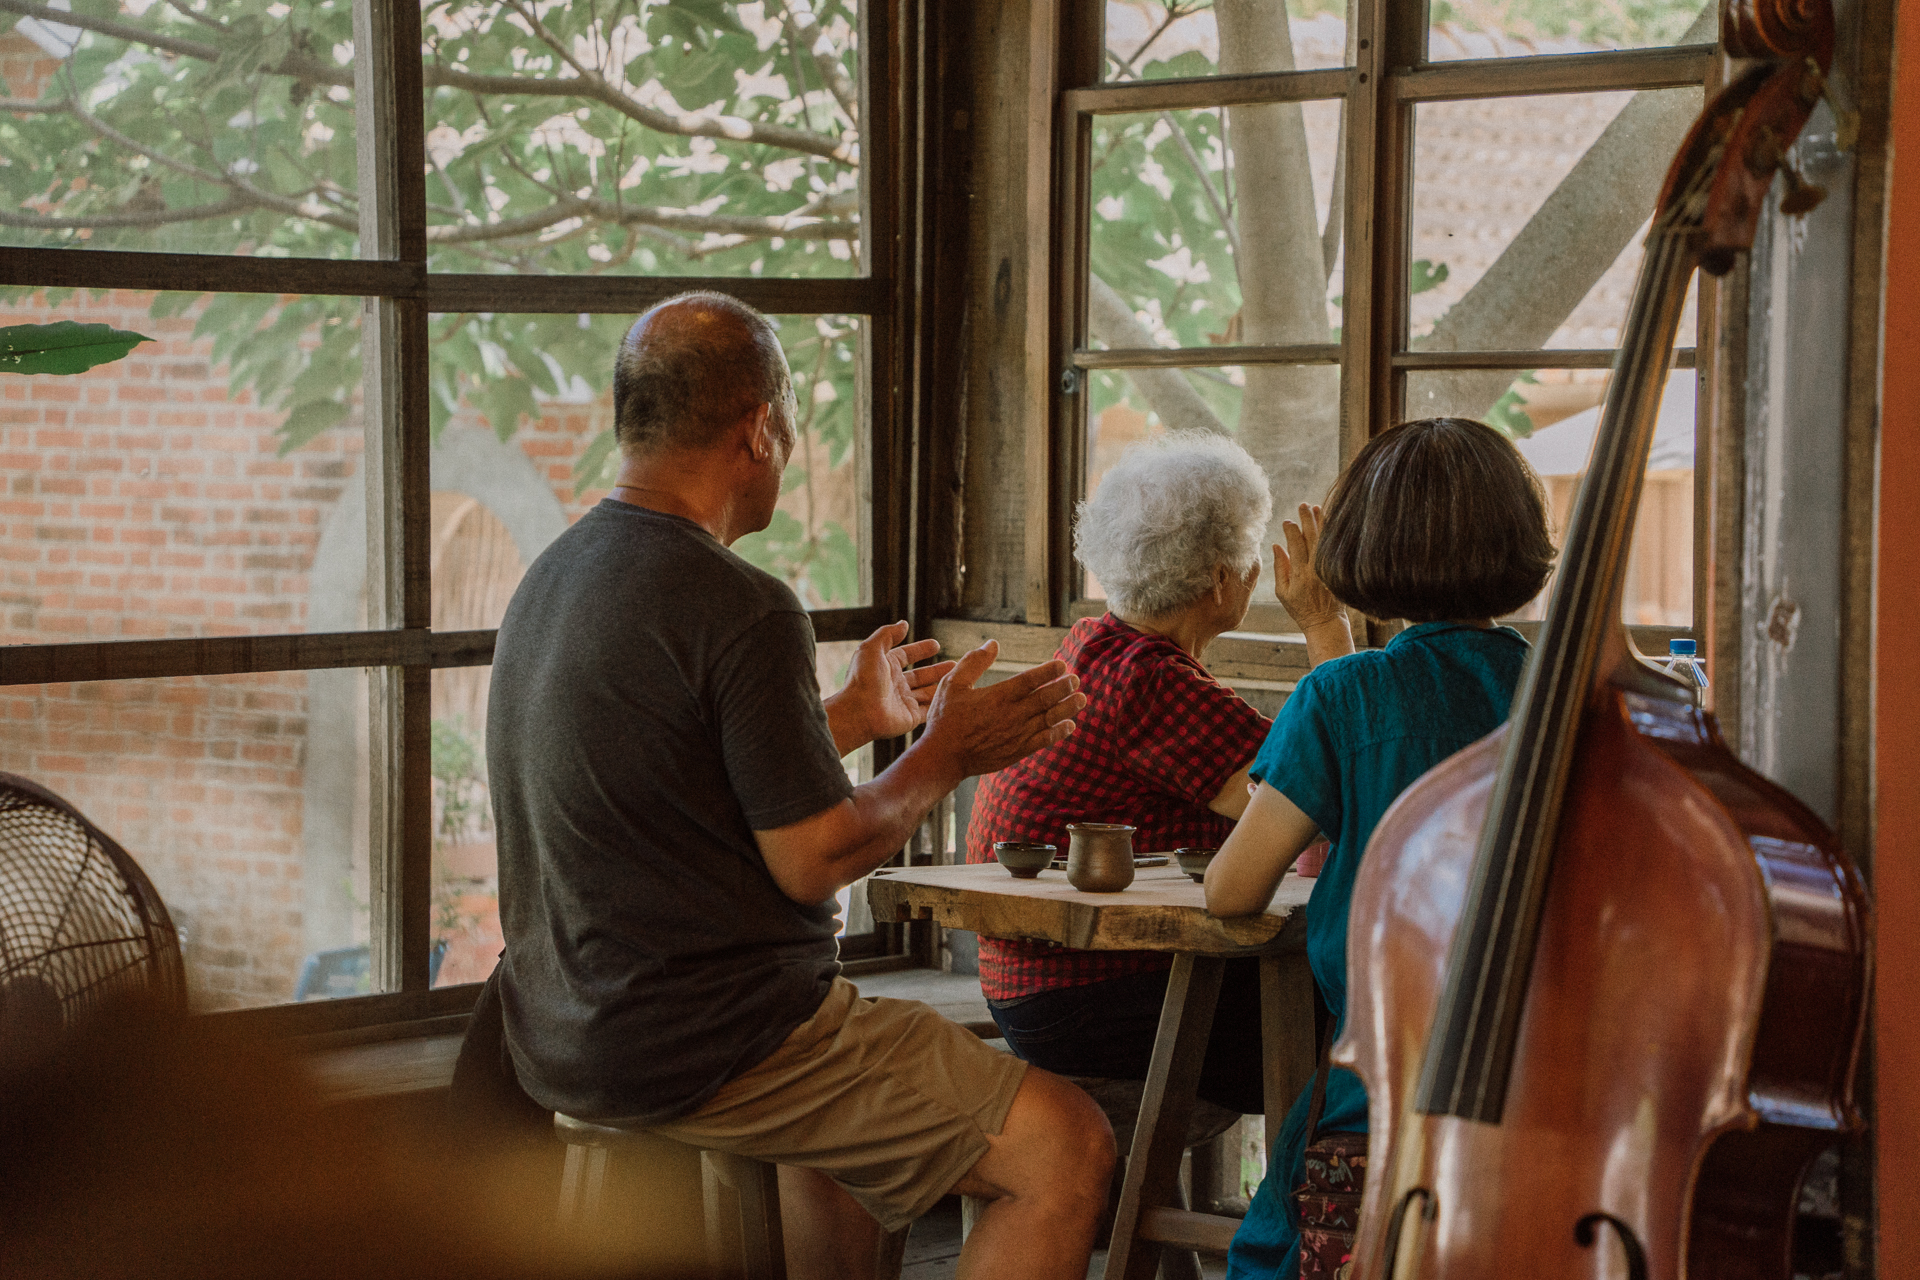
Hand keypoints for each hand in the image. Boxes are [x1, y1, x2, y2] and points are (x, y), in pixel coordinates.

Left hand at [826, 621, 956, 752]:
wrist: (859, 712)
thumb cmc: (862, 679)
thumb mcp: (872, 649)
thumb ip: (888, 634)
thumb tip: (904, 624)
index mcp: (886, 666)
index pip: (906, 655)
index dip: (920, 649)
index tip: (936, 644)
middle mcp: (895, 684)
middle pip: (920, 675)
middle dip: (937, 669)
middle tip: (955, 664)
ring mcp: (903, 701)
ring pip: (927, 692)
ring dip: (941, 685)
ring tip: (960, 679)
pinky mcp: (910, 717)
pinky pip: (928, 709)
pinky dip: (939, 703)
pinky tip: (953, 697)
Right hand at [919, 641, 1085, 779]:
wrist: (943, 757)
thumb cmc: (945, 719)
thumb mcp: (952, 684)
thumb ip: (973, 662)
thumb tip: (992, 643)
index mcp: (998, 696)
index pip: (1030, 680)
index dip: (1049, 671)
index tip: (1061, 664)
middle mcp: (1012, 715)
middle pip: (1045, 698)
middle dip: (1064, 687)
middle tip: (1076, 679)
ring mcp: (1017, 734)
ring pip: (1049, 718)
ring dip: (1067, 708)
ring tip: (1081, 699)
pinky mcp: (1017, 751)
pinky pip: (1044, 740)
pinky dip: (1059, 732)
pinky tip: (1070, 725)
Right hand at [1273, 503, 1343, 631]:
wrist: (1326, 622)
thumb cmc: (1301, 609)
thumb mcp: (1283, 592)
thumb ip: (1280, 567)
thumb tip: (1276, 545)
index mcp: (1300, 575)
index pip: (1295, 546)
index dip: (1291, 531)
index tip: (1287, 521)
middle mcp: (1315, 570)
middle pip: (1312, 538)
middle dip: (1307, 520)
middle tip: (1303, 505)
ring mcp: (1329, 569)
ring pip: (1325, 540)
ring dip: (1321, 522)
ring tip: (1316, 508)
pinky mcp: (1338, 570)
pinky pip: (1335, 547)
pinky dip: (1332, 534)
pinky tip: (1329, 523)